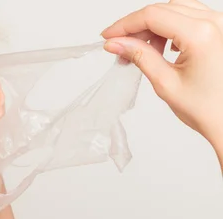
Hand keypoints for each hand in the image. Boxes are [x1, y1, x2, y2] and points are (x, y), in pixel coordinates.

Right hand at [101, 0, 222, 152]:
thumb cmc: (207, 107)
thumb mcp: (165, 82)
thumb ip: (139, 56)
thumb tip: (115, 43)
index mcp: (201, 35)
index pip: (152, 16)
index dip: (125, 25)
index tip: (108, 37)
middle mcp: (214, 23)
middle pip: (163, 9)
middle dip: (137, 26)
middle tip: (120, 46)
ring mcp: (220, 24)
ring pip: (176, 9)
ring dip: (153, 25)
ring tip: (141, 49)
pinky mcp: (219, 30)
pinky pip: (190, 16)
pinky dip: (170, 26)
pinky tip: (162, 46)